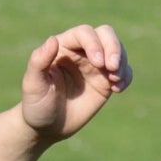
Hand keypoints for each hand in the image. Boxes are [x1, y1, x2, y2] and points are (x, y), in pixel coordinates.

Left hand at [19, 24, 130, 143]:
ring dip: (122, 61)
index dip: (94, 43)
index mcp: (62, 46)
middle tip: (112, 67)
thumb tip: (53, 40)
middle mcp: (80, 52)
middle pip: (105, 34)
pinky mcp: (105, 82)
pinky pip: (124, 71)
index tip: (98, 63)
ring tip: (115, 80)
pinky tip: (117, 89)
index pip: (84, 33)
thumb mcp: (33, 85)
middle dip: (114, 47)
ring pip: (118, 50)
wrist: (47, 127)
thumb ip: (39, 61)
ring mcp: (95, 66)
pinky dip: (127, 76)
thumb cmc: (36, 104)